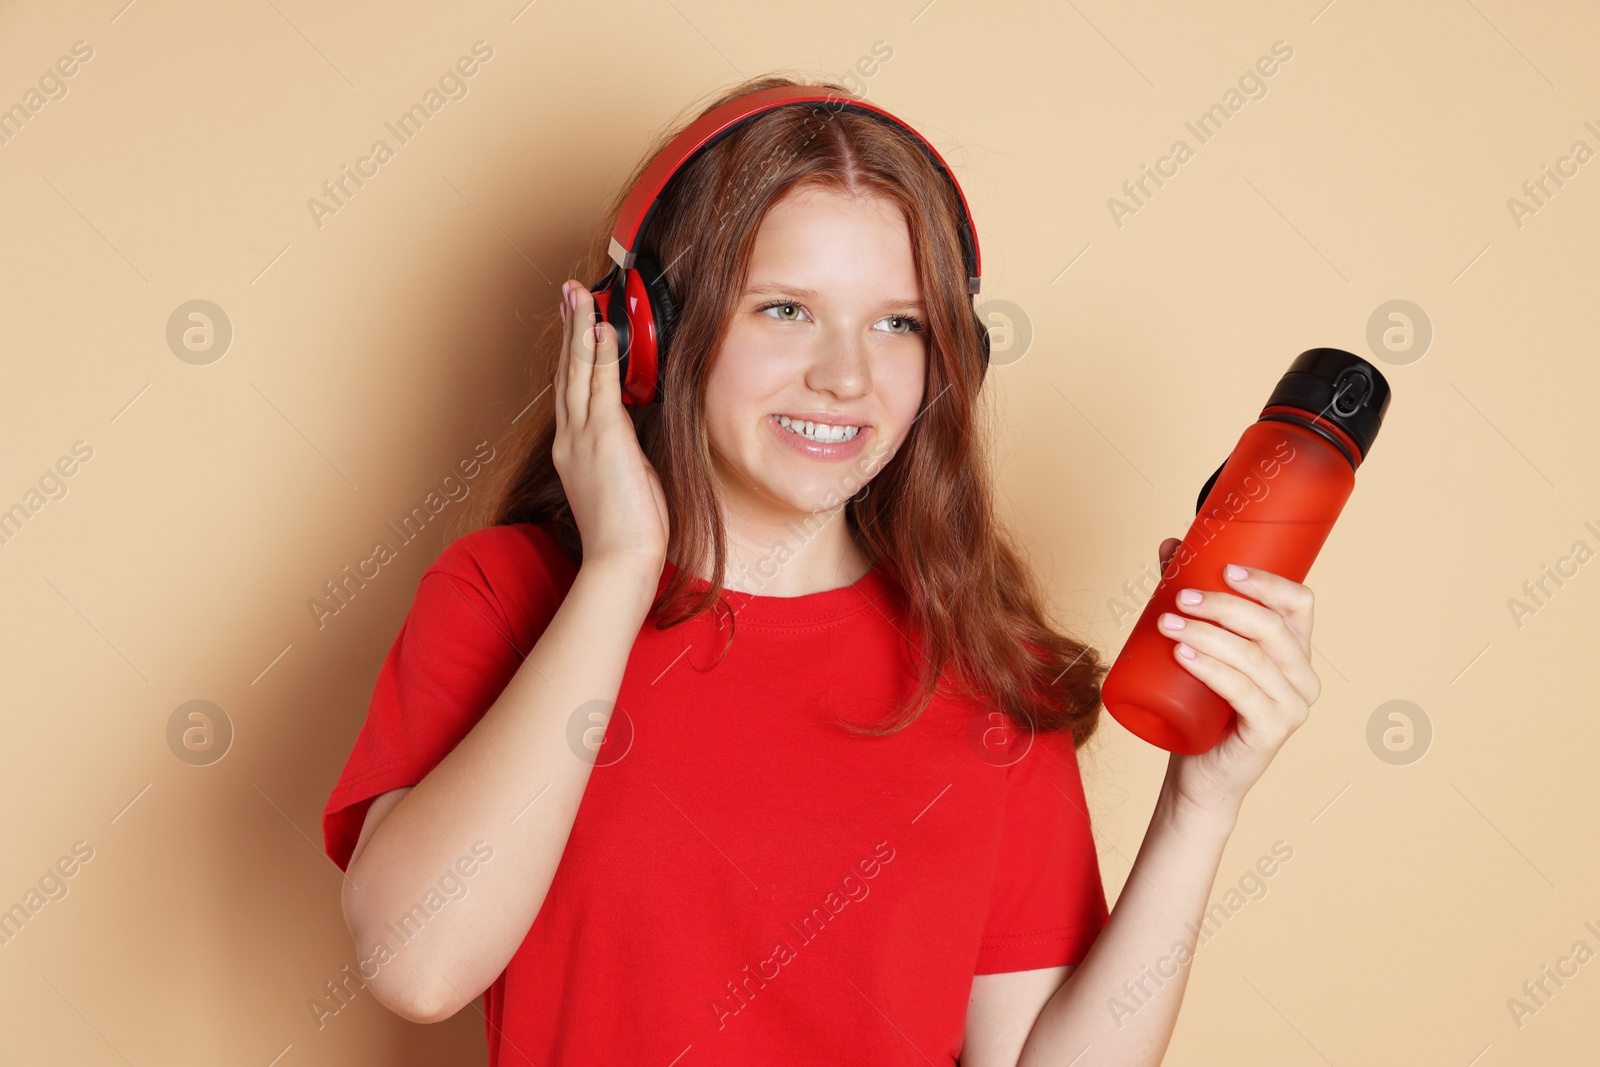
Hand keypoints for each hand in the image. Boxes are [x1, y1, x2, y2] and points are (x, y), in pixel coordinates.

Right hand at [551, 280, 669, 572]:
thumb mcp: (624, 481)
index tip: (576, 325)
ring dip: (581, 329)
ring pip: (578, 371)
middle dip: (570, 328)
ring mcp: (583, 439)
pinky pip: (600, 388)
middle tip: (570, 292)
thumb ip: (623, 453)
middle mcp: (571, 439)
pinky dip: (599, 356)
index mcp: (573, 451)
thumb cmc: (627, 531)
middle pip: (567, 371)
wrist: (620, 559)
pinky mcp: (604, 440)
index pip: (571, 391)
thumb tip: (631, 438)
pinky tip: (601, 330)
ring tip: (582, 295)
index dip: (572, 354)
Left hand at [1153, 537, 1321, 819]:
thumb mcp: (1198, 644)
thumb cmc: (1200, 706)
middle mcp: (1303, 676)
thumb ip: (1191, 598)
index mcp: (1294, 650)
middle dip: (1222, 605)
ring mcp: (1292, 707)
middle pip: (1270, 626)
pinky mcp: (1272, 732)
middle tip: (1179, 598)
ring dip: (1207, 634)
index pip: (1299, 603)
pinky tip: (1184, 655)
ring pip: (1254, 658)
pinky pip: (1244, 693)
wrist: (1197, 773)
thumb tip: (1169, 545)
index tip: (1224, 569)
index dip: (1267, 581)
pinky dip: (1212, 669)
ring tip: (1167, 624)